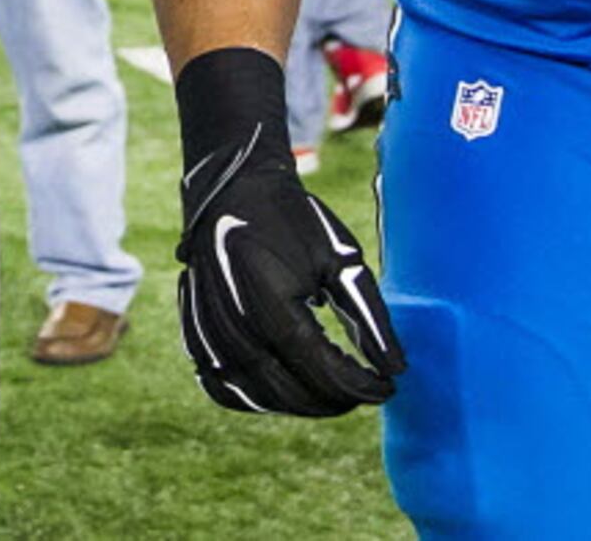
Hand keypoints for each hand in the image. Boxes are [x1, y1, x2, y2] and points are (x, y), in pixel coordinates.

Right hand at [174, 47, 403, 416]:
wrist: (233, 186)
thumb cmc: (292, 218)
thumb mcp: (342, 259)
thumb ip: (368, 317)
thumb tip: (395, 370)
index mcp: (271, 301)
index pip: (320, 368)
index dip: (357, 386)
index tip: (387, 389)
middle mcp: (234, 323)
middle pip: (288, 390)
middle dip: (333, 400)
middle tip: (362, 392)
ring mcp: (209, 329)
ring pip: (255, 394)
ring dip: (297, 404)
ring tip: (328, 393)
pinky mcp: (195, 330)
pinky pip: (221, 384)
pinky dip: (254, 397)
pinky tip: (282, 388)